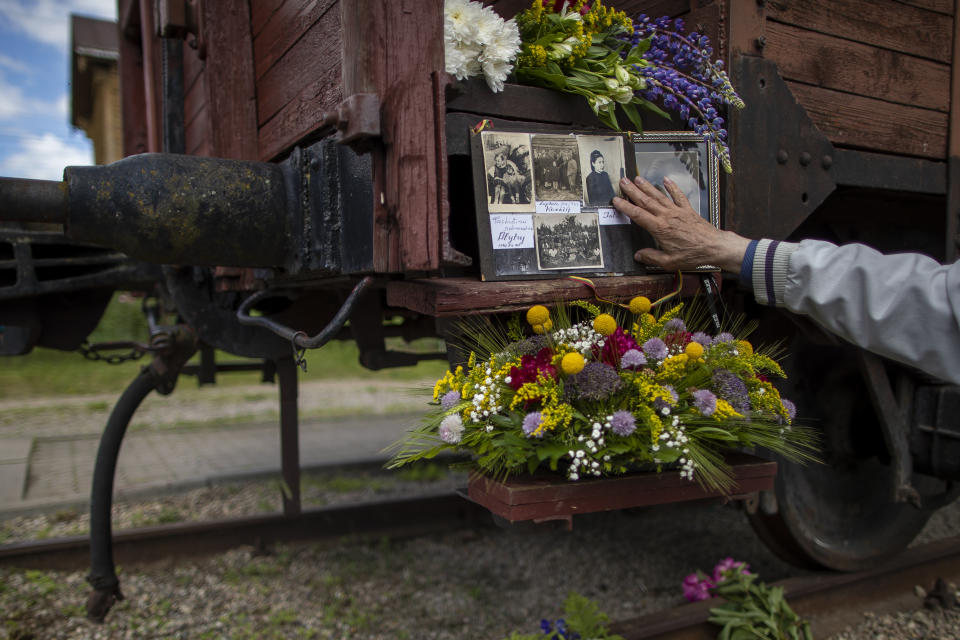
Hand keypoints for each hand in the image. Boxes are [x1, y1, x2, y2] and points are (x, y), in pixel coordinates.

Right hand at [613, 176, 749, 273]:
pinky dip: (672, 187)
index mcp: (660, 229)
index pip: (638, 215)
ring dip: (647, 186)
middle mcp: (667, 216)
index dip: (625, 207)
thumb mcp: (669, 262)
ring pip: (659, 196)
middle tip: (623, 181)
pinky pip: (678, 195)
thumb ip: (652, 257)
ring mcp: (677, 211)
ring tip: (637, 178)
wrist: (714, 246)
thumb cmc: (693, 255)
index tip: (616, 200)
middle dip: (633, 190)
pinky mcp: (687, 210)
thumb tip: (638, 256)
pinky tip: (665, 180)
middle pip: (646, 201)